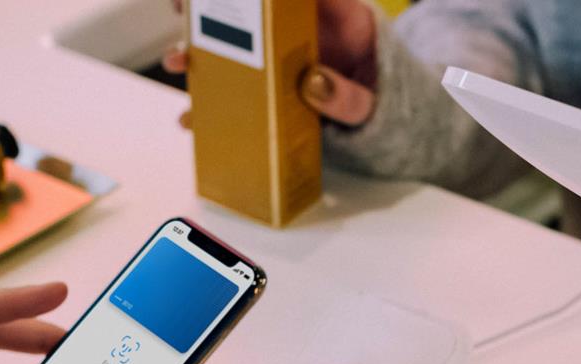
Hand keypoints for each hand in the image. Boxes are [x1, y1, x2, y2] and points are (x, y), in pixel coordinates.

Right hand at [167, 0, 377, 126]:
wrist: (401, 134)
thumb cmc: (395, 107)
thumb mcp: (380, 105)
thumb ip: (351, 98)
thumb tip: (311, 85)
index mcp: (343, 19)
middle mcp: (310, 33)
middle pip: (259, 11)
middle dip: (216, 6)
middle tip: (183, 8)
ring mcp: (290, 61)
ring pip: (241, 47)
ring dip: (204, 51)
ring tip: (179, 61)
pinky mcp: (279, 91)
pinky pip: (243, 89)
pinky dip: (216, 100)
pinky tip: (193, 116)